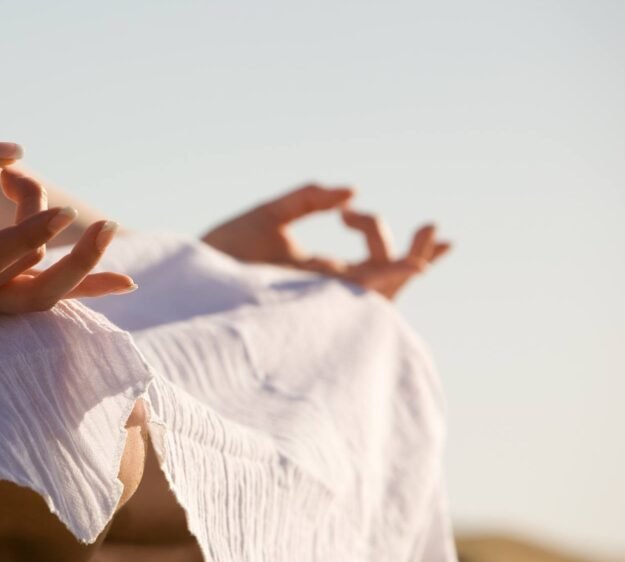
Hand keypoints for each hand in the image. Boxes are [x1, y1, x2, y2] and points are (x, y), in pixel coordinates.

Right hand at [0, 133, 135, 315]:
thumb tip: (15, 150)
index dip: (32, 233)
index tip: (66, 209)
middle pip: (29, 289)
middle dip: (76, 262)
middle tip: (108, 225)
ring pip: (37, 300)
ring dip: (80, 277)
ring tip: (120, 260)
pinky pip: (34, 300)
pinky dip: (74, 290)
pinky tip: (118, 285)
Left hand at [201, 184, 449, 298]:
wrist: (189, 279)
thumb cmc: (222, 253)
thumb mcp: (268, 215)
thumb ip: (308, 198)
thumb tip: (352, 189)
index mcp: (320, 272)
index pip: (369, 258)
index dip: (381, 233)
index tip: (346, 210)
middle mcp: (328, 292)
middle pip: (388, 280)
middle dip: (417, 255)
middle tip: (435, 228)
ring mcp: (322, 303)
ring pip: (383, 294)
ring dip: (409, 269)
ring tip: (430, 243)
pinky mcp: (310, 310)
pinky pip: (359, 305)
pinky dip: (385, 287)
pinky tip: (404, 269)